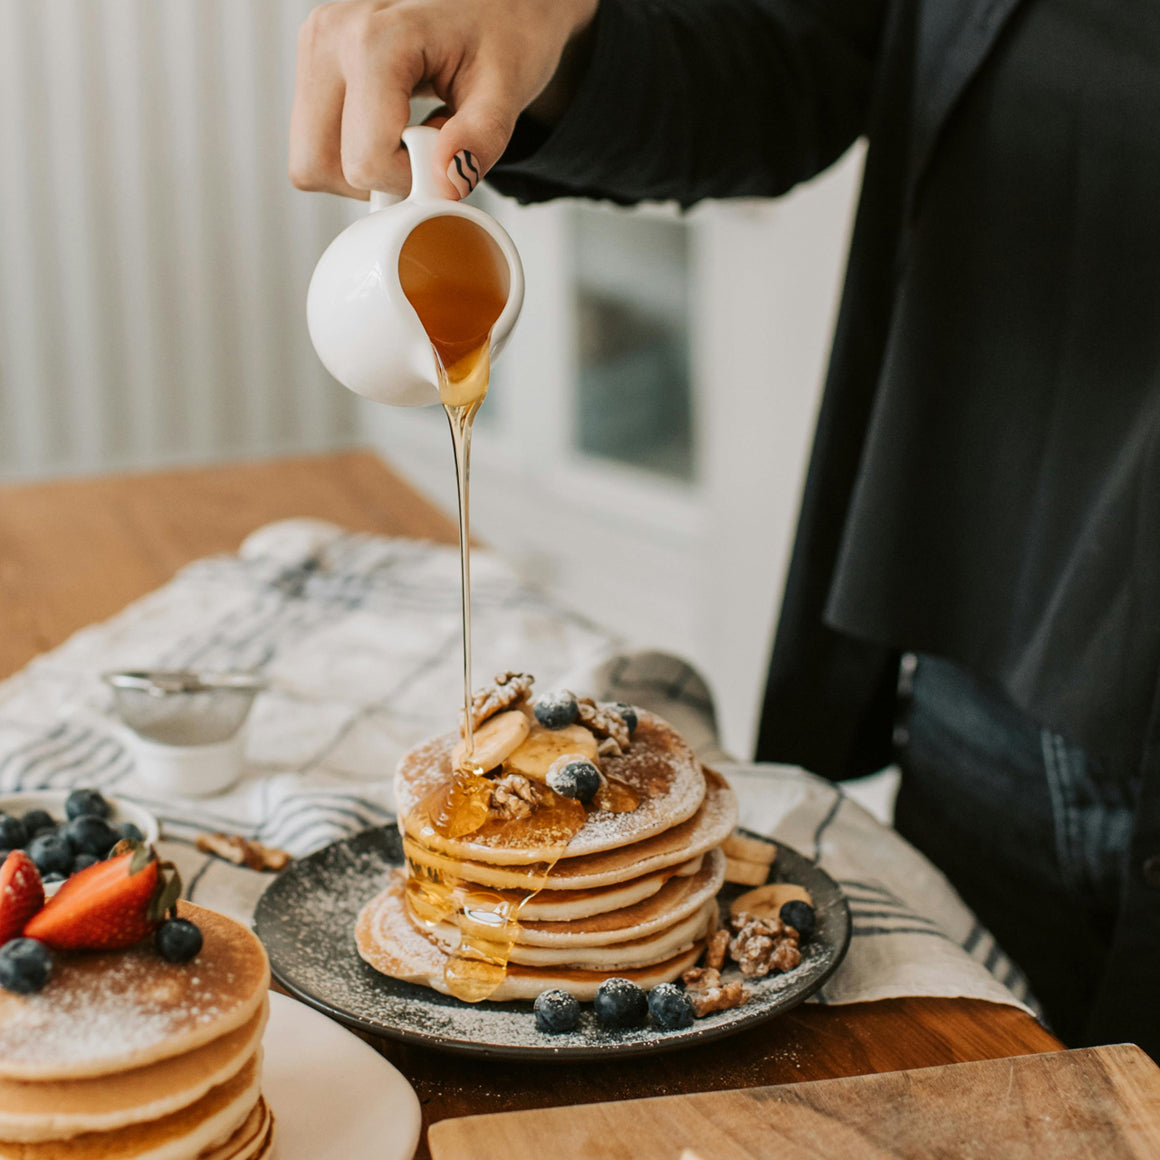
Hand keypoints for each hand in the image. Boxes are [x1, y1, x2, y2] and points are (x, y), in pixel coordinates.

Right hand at [290, 0, 598, 200]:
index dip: (409, 180)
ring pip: (309, 161)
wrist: (491, 7)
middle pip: (317, 164)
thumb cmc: (501, 37)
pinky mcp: (312, 67)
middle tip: (421, 157)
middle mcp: (330, 38)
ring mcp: (314, 50)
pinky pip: (314, 145)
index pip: (365, 159)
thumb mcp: (506, 88)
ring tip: (406, 140)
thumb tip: (447, 185)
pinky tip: (387, 131)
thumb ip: (481, 138)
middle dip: (373, 182)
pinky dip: (351, 155)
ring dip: (360, 172)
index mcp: (374, 38)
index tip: (443, 158)